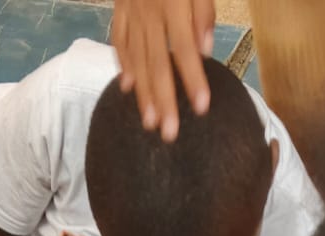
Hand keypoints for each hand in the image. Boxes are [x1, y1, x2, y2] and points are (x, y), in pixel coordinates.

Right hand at [111, 0, 215, 139]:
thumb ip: (203, 12)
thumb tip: (205, 50)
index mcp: (172, 5)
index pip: (184, 49)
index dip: (192, 79)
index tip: (201, 108)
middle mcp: (148, 14)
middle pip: (156, 64)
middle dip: (163, 101)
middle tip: (169, 133)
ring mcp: (130, 13)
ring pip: (136, 59)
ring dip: (142, 93)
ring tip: (149, 123)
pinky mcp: (118, 9)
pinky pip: (118, 40)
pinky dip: (122, 64)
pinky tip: (127, 87)